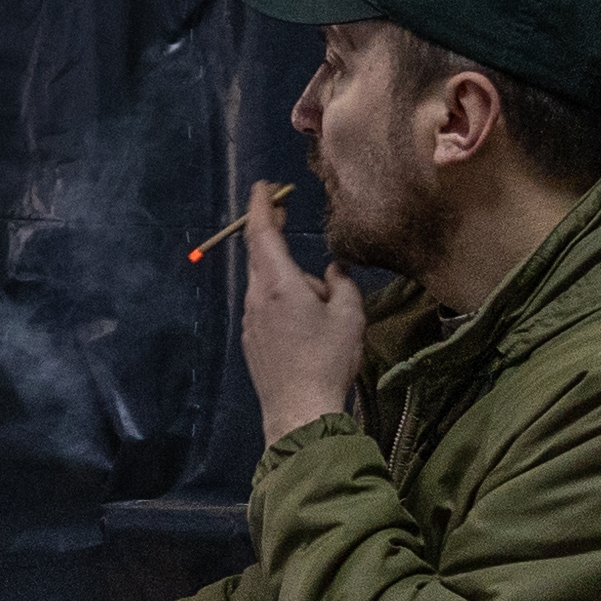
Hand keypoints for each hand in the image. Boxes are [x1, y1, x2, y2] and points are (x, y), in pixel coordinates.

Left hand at [234, 181, 367, 442]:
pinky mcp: (252, 342)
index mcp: (278, 284)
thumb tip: (333, 270)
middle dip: (274, 233)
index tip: (264, 186)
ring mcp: (250, 321)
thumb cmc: (328, 361)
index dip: (262, 206)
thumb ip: (342, 284)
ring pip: (266, 284)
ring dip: (288, 278)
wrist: (300, 414)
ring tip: (322, 304)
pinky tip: (307, 327)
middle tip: (286, 215)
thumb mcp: (349, 316)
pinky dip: (283, 301)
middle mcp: (256, 298)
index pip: (263, 233)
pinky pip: (266, 307)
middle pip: (260, 255)